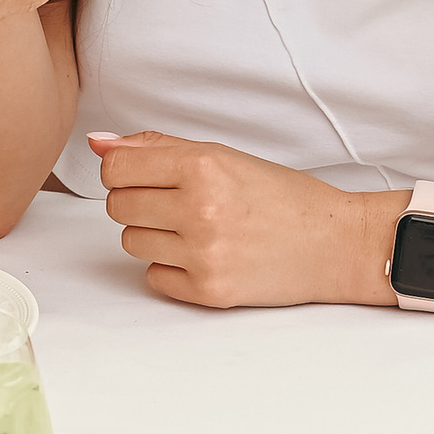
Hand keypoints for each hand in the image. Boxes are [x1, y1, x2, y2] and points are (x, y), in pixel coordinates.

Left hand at [93, 131, 392, 311]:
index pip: (116, 167)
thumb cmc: (281, 196)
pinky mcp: (208, 292)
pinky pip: (153, 277)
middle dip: (140, 202)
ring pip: (130, 242)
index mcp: (204, 166)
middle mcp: (200, 209)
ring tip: (195, 229)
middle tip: (178, 202)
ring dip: (154, 235)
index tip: (146, 175)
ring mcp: (204, 254)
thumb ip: (156, 147)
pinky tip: (204, 256)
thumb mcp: (223, 155)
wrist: (335, 243)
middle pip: (118, 205)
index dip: (124, 170)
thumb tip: (98, 142)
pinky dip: (171, 268)